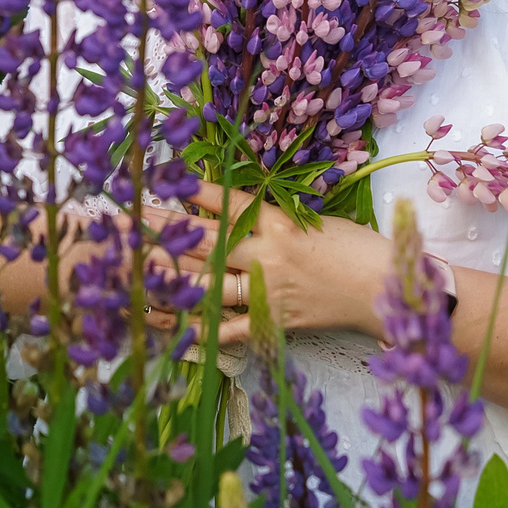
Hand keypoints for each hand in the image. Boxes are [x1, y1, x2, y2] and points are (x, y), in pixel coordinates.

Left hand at [142, 177, 398, 347]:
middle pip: (202, 242)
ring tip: (131, 268)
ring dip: (166, 277)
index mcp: (278, 223)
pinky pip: (227, 328)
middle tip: (121, 220)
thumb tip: (231, 211)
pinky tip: (166, 325)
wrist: (386, 289)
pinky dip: (197, 327)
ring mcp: (267, 291)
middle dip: (159, 230)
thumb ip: (271, 219)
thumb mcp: (313, 220)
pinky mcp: (273, 322)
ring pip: (206, 284)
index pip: (224, 204)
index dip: (189, 192)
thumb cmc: (355, 247)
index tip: (156, 179)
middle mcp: (267, 255)